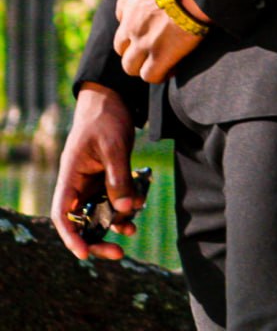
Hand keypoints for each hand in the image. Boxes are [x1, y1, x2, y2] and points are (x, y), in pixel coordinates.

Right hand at [50, 83, 143, 260]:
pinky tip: (137, 210)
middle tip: (117, 253)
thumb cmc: (106, 117)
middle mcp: (79, 183)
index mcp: (71, 176)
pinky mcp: (108, 176)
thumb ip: (119, 176)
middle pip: (82, 220)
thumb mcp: (114, 146)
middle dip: (97, 238)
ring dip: (114, 223)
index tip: (84, 254)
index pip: (63, 214)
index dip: (71, 236)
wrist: (113, 96)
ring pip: (100, 211)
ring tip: (132, 231)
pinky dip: (124, 207)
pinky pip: (114, 198)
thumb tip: (126, 208)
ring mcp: (93, 180)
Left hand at [114, 0, 208, 83]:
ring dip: (143, 66)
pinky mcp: (159, 55)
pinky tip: (173, 68)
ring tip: (161, 63)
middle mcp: (129, 21)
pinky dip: (160, 75)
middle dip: (134, 49)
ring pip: (130, 66)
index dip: (136, 26)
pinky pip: (150, 76)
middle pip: (122, 46)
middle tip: (154, 48)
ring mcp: (142, 40)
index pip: (122, 19)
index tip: (152, 26)